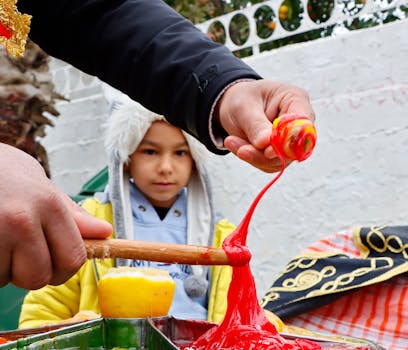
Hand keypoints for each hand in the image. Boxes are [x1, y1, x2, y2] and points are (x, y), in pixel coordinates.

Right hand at [0, 144, 111, 288]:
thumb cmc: (4, 172)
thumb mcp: (42, 187)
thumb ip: (72, 215)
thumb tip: (104, 232)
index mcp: (49, 205)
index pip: (73, 259)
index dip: (64, 268)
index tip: (54, 263)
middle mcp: (23, 221)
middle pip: (40, 276)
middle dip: (31, 272)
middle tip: (20, 250)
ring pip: (8, 279)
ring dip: (5, 269)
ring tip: (1, 238)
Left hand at [216, 80, 314, 172]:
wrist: (234, 105)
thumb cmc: (242, 99)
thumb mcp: (244, 106)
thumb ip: (256, 125)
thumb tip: (266, 143)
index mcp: (296, 100)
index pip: (303, 125)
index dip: (289, 141)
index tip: (267, 151)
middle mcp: (299, 122)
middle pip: (293, 148)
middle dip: (265, 154)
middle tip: (241, 151)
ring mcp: (291, 140)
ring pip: (280, 160)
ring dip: (254, 157)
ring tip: (231, 142)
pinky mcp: (281, 153)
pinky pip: (269, 164)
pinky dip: (252, 159)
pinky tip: (237, 147)